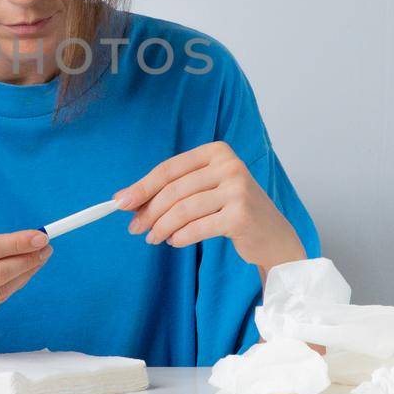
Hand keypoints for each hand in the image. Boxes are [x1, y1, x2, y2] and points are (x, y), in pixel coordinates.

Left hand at [115, 141, 304, 271]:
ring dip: (161, 227)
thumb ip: (172, 190)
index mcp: (217, 152)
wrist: (273, 237)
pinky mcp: (241, 215)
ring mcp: (238, 189)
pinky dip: (180, 237)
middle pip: (174, 190)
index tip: (120, 203)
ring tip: (153, 238)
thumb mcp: (204, 191)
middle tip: (135, 228)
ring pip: (183, 210)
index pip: (169, 168)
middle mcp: (230, 165)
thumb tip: (126, 200)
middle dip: (149, 212)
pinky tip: (174, 241)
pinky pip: (197, 228)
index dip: (142, 186)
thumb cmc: (233, 211)